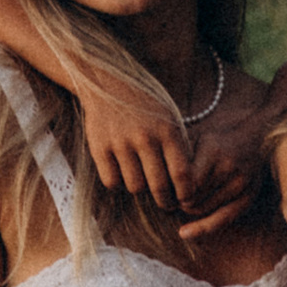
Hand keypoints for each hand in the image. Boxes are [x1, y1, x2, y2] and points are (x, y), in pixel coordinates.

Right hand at [77, 83, 197, 219]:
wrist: (106, 82)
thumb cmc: (145, 105)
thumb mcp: (169, 118)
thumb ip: (178, 147)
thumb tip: (186, 185)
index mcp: (168, 130)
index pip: (182, 174)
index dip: (186, 194)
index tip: (186, 200)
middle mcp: (145, 137)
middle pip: (159, 186)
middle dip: (166, 201)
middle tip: (167, 203)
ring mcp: (120, 143)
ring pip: (135, 187)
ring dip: (140, 188)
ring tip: (143, 180)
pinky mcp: (99, 147)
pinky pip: (112, 182)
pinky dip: (118, 182)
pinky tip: (122, 172)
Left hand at [173, 88, 277, 241]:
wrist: (257, 137)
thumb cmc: (218, 138)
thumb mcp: (197, 137)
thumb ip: (176, 154)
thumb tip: (150, 176)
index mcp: (213, 151)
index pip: (183, 182)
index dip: (170, 187)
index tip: (162, 184)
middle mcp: (228, 168)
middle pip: (191, 198)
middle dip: (178, 198)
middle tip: (172, 193)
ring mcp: (240, 184)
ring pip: (202, 209)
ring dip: (189, 207)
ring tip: (186, 197)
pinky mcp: (247, 198)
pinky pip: (221, 220)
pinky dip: (201, 228)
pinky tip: (184, 233)